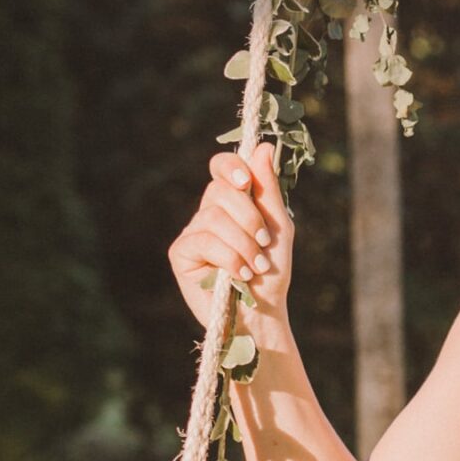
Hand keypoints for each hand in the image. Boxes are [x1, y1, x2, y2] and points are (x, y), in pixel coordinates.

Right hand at [168, 145, 293, 328]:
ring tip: (256, 266)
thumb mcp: (278, 227)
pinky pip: (203, 240)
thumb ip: (268, 190)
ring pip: (213, 217)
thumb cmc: (272, 271)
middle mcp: (209, 212)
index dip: (231, 167)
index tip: (246, 182)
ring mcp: (193, 231)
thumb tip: (265, 147)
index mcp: (233, 201)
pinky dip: (229, 257)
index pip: (222, 167)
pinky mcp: (181, 253)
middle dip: (249, 217)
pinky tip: (240, 274)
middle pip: (220, 191)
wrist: (263, 313)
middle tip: (264, 244)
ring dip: (243, 244)